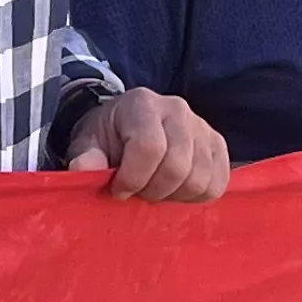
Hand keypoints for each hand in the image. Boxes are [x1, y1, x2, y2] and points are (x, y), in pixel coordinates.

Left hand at [69, 86, 230, 200]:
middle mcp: (177, 110)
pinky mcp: (218, 145)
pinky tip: (176, 189)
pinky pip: (217, 184)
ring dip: (174, 195)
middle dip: (153, 190)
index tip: (119, 190)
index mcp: (142, 104)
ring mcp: (202, 127)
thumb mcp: (88, 143)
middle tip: (138, 191)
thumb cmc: (108, 138)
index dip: (133, 178)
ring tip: (155, 188)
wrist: (129, 127)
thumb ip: (86, 157)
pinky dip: (195, 196)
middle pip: (177, 166)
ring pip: (199, 179)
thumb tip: (83, 170)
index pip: (149, 147)